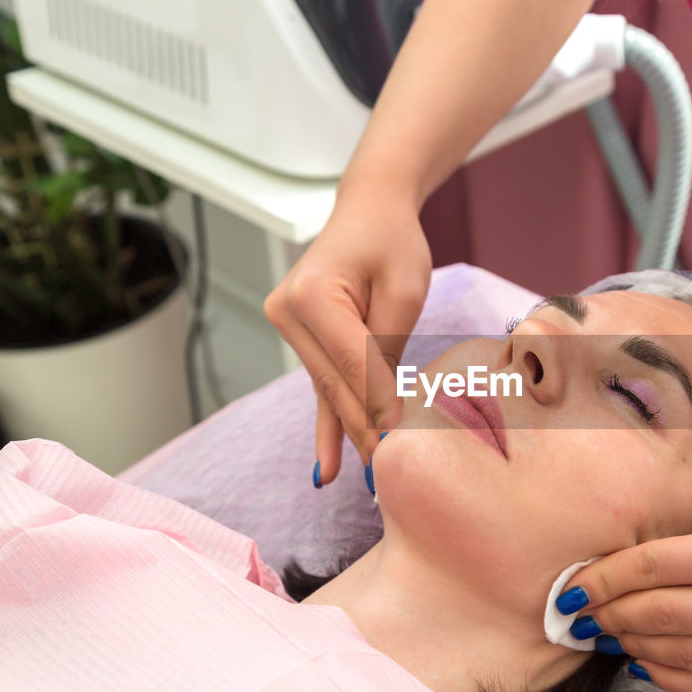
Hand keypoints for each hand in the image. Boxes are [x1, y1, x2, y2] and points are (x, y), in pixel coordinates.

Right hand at [264, 185, 430, 480]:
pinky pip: (319, 388)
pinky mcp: (299, 338)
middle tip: (390, 477)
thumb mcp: (403, 290)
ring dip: (353, 432)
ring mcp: (288, 326)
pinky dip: (327, 428)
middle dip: (366, 429)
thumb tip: (385, 411)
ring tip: (369, 481)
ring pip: (329, 390)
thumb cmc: (392, 242)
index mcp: (312, 295)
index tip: (401, 447)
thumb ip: (388, 349)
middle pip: (336, 384)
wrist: (369, 210)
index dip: (379, 407)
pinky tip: (326, 470)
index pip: (354, 364)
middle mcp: (288, 312)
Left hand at [562, 481, 691, 691]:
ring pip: (676, 657)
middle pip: (653, 616)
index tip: (573, 585)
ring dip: (633, 647)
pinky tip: (648, 665)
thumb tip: (654, 575)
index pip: (648, 569)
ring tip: (608, 637)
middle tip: (579, 614)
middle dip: (607, 615)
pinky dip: (672, 677)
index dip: (601, 579)